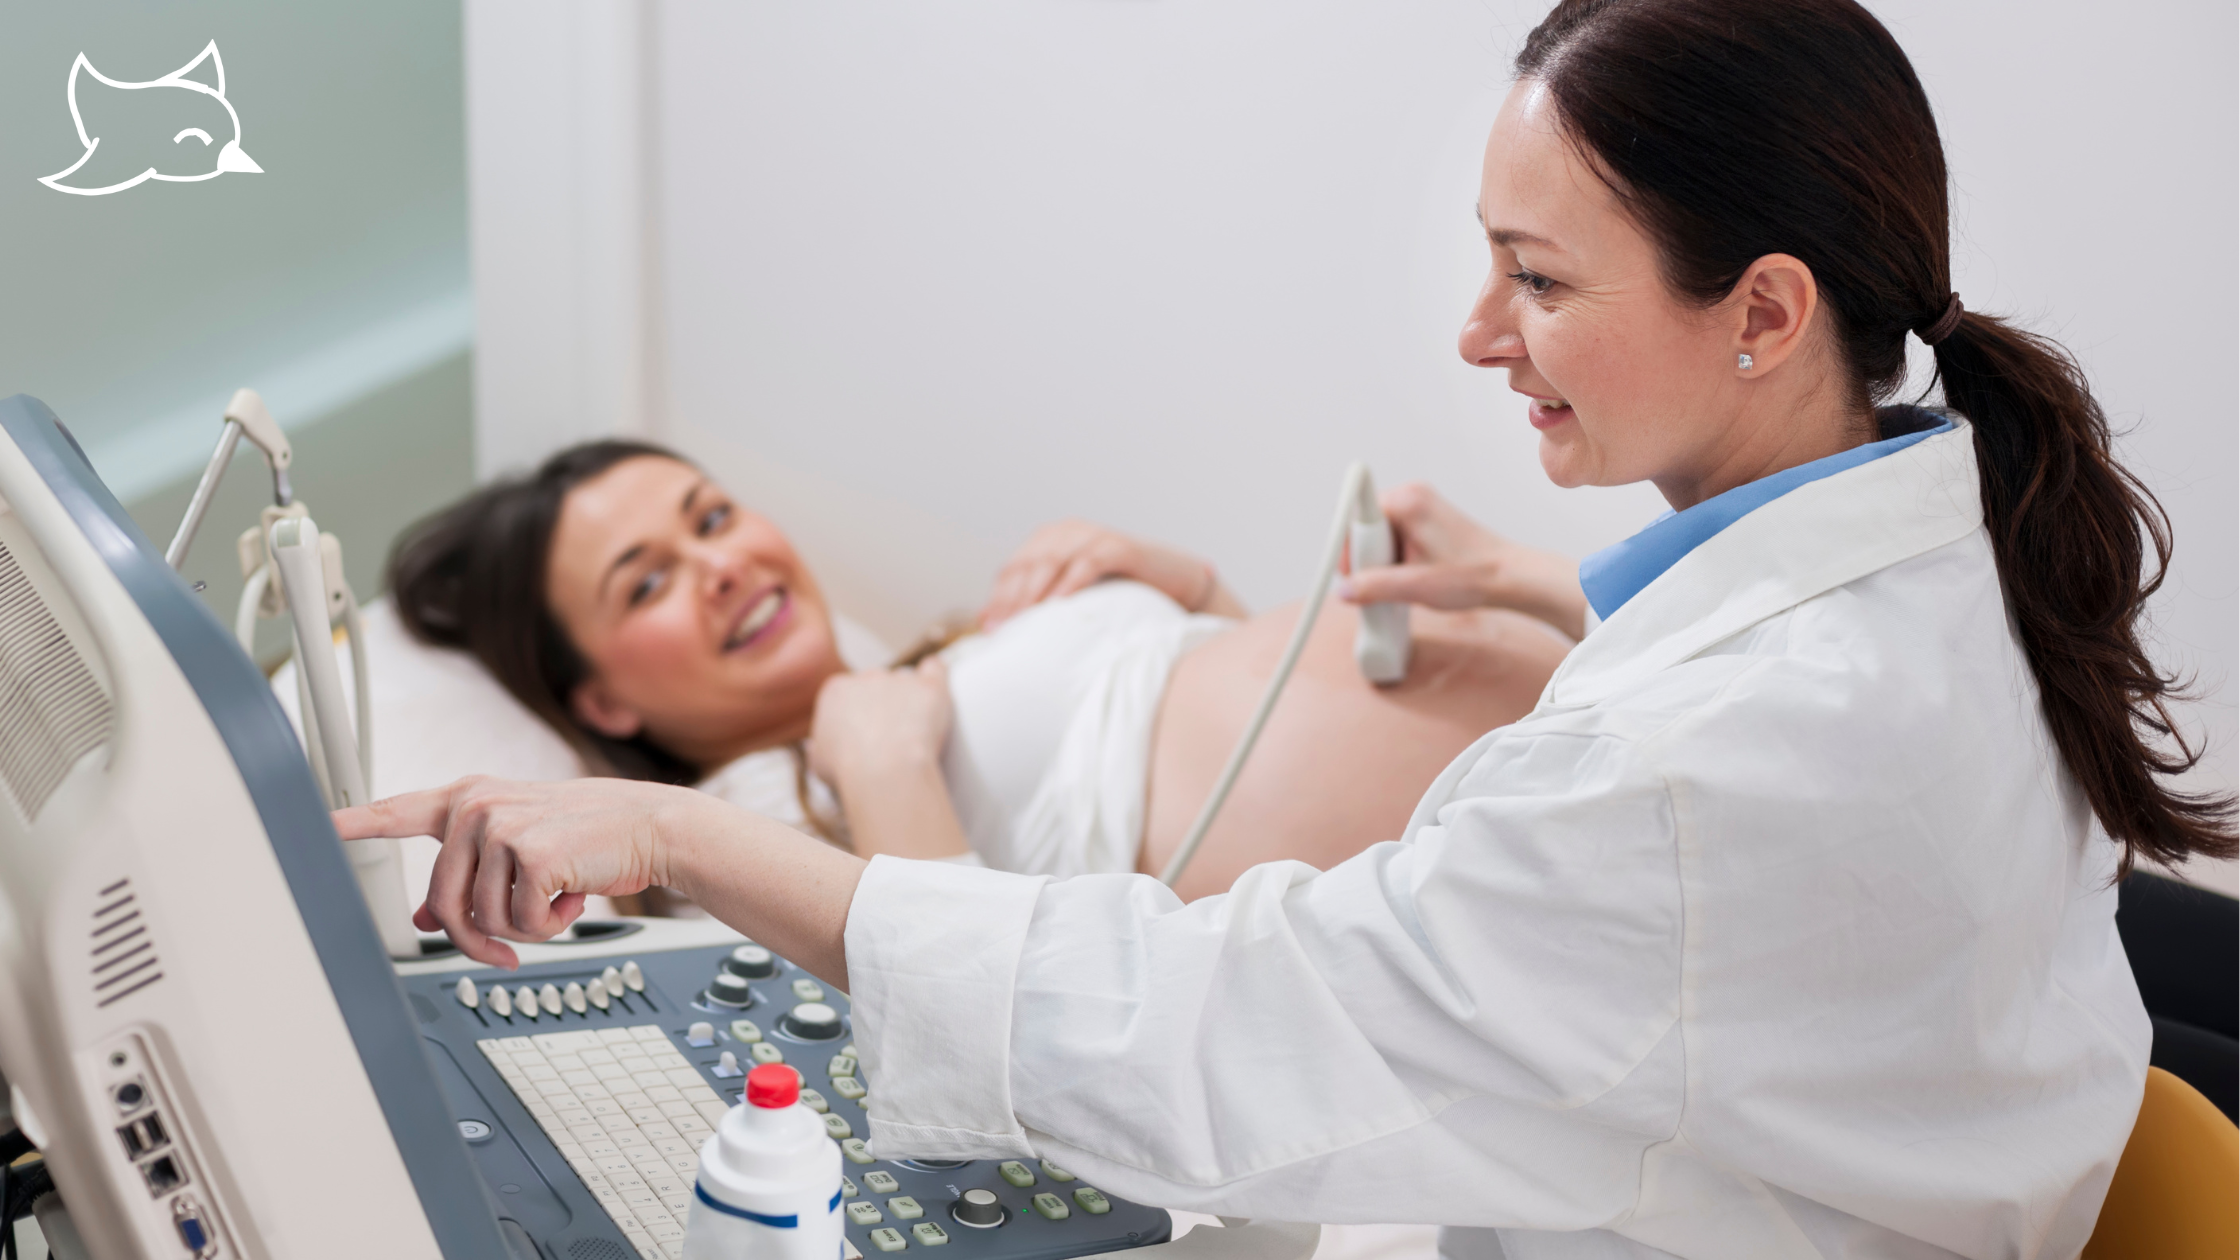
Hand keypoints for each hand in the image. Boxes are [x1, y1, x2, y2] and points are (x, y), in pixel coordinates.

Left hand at [336, 776, 749, 967]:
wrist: (649, 826)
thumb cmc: (587, 838)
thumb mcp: (520, 851)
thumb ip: (469, 877)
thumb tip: (424, 921)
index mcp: (467, 799)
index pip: (395, 811)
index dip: (351, 824)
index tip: (313, 826)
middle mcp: (475, 805)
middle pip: (442, 903)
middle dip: (477, 939)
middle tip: (507, 949)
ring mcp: (498, 825)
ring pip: (481, 918)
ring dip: (524, 928)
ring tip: (556, 899)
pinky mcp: (527, 852)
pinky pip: (519, 922)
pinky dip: (549, 925)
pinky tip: (571, 896)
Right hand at [808, 659, 976, 860]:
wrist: (883, 772)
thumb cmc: (849, 770)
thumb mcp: (819, 761)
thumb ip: (821, 746)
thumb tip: (818, 748)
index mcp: (836, 691)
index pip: (847, 694)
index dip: (857, 715)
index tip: (864, 735)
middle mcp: (866, 677)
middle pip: (877, 686)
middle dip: (882, 707)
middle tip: (890, 738)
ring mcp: (899, 679)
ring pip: (906, 683)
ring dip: (909, 700)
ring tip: (915, 732)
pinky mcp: (929, 687)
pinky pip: (935, 668)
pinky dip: (936, 674)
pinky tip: (936, 685)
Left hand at [979, 519, 1242, 626]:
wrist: (1174, 582)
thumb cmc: (1120, 593)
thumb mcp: (1074, 595)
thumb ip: (1041, 602)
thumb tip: (994, 627)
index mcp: (1049, 541)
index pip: (1014, 570)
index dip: (998, 598)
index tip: (988, 629)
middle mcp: (1066, 533)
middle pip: (1027, 566)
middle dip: (1010, 599)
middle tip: (1000, 630)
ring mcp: (1092, 536)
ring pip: (1051, 561)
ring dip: (1034, 592)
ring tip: (1022, 620)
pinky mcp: (1118, 545)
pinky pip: (1088, 562)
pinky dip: (1071, 583)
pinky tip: (1059, 604)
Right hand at [1339, 483, 1588, 639]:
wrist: (1513, 577)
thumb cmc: (1474, 576)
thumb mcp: (1415, 586)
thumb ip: (1373, 587)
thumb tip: (1344, 591)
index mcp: (1407, 501)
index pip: (1354, 515)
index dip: (1351, 548)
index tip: (1357, 572)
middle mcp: (1412, 494)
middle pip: (1365, 525)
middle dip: (1368, 557)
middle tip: (1386, 582)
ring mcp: (1421, 504)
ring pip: (1380, 533)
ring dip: (1383, 560)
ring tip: (1405, 581)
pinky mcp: (1428, 518)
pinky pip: (1395, 535)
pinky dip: (1396, 557)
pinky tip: (1411, 576)